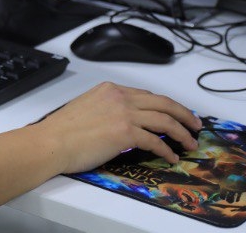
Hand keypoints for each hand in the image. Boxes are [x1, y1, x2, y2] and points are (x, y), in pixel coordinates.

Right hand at [35, 82, 201, 173]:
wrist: (51, 142)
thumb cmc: (61, 130)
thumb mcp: (86, 107)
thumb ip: (107, 109)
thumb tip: (123, 122)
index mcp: (110, 89)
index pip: (147, 95)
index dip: (165, 106)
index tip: (174, 114)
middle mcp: (120, 97)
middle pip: (163, 103)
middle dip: (184, 114)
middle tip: (195, 125)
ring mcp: (124, 113)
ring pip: (165, 120)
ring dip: (182, 132)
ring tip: (190, 143)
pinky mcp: (125, 132)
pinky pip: (156, 141)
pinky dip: (166, 149)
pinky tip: (171, 156)